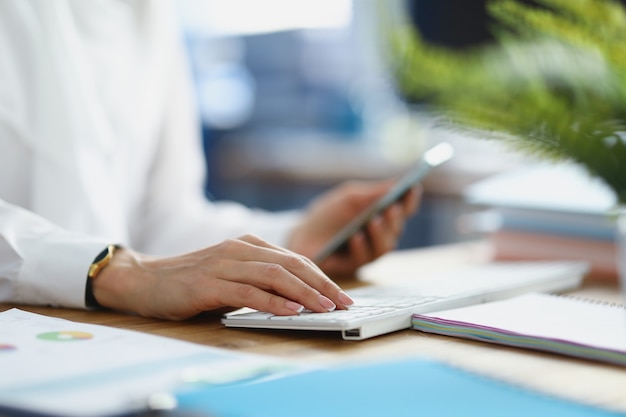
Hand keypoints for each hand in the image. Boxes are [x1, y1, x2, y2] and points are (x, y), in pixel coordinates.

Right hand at [92, 234, 353, 319]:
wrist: (145, 280)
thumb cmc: (192, 280)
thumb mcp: (232, 274)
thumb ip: (260, 279)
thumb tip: (298, 298)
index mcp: (249, 244)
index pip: (295, 259)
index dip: (322, 277)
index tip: (342, 294)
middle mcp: (240, 249)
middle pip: (292, 264)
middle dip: (322, 284)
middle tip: (344, 303)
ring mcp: (224, 264)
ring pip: (275, 275)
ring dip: (304, 293)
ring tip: (325, 308)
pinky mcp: (209, 283)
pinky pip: (248, 291)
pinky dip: (273, 302)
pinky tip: (291, 311)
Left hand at [288, 180, 420, 276]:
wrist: (301, 236)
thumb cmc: (326, 215)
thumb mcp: (348, 198)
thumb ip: (371, 193)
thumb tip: (397, 183)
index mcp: (382, 216)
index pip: (403, 209)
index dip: (410, 200)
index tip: (412, 187)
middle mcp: (380, 236)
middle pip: (396, 229)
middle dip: (394, 218)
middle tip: (391, 207)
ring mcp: (369, 253)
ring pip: (385, 246)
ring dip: (380, 233)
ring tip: (373, 221)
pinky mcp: (354, 266)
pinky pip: (363, 258)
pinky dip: (360, 246)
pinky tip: (355, 236)